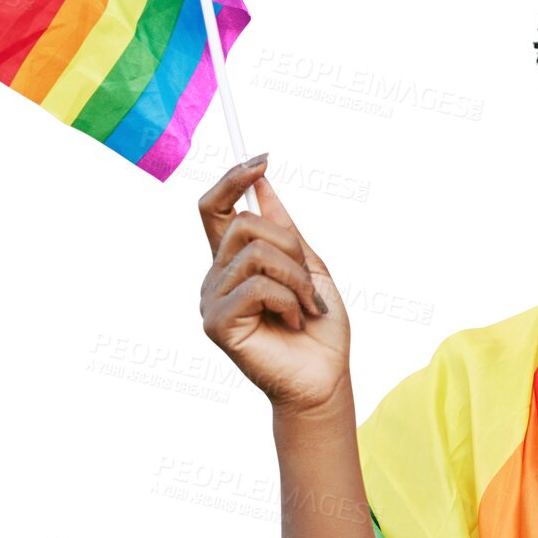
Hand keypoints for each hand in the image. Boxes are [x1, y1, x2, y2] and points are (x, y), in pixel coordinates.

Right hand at [198, 154, 348, 414]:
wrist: (325, 377)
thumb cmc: (319, 328)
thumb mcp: (309, 268)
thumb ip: (285, 230)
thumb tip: (264, 183)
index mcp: (233, 262)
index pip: (216, 209)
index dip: (233, 180)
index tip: (262, 160)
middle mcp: (216, 277)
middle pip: (244, 224)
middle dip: (290, 246)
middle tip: (307, 283)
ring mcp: (212, 300)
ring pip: (256, 253)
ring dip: (296, 277)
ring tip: (305, 307)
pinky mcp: (217, 323)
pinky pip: (256, 285)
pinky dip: (289, 299)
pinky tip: (294, 322)